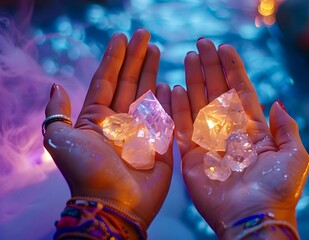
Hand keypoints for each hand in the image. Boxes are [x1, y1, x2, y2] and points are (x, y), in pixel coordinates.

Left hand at [43, 29, 172, 226]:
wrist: (113, 204)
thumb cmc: (86, 172)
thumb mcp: (60, 139)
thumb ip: (57, 112)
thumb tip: (55, 85)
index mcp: (97, 119)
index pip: (106, 80)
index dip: (113, 58)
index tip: (121, 37)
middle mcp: (119, 121)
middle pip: (128, 82)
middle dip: (136, 58)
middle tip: (145, 34)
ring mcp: (141, 131)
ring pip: (147, 95)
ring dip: (151, 72)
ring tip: (156, 50)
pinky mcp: (160, 143)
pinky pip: (166, 116)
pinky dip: (168, 100)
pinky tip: (169, 82)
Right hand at [171, 38, 308, 237]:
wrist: (253, 219)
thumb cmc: (277, 190)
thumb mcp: (294, 155)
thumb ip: (286, 127)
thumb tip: (278, 102)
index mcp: (253, 130)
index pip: (240, 92)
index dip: (233, 70)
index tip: (225, 48)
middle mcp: (229, 132)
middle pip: (217, 93)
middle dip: (210, 68)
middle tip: (201, 45)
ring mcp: (208, 143)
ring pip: (198, 105)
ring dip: (192, 81)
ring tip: (188, 58)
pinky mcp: (191, 156)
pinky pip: (182, 128)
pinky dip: (177, 108)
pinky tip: (174, 88)